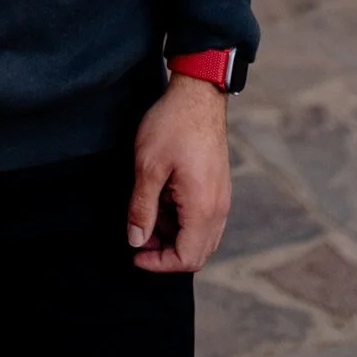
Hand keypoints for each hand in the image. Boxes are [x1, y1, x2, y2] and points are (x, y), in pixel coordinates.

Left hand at [127, 71, 230, 273]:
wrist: (198, 93)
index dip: (159, 263)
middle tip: (139, 236)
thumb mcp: (148, 166)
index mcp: (203, 207)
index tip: (135, 252)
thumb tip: (136, 240)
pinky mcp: (218, 185)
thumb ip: (142, 208)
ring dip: (174, 236)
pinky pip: (204, 218)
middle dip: (166, 252)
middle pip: (197, 253)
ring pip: (201, 237)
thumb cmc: (173, 125)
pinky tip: (163, 201)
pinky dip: (183, 221)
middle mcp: (219, 207)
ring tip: (148, 214)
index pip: (187, 258)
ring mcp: (221, 196)